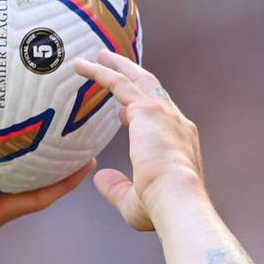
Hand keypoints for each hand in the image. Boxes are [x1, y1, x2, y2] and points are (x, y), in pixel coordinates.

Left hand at [70, 52, 205, 232]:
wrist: (177, 199)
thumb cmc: (160, 209)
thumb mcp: (134, 202)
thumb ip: (116, 188)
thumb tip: (98, 177)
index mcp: (180, 143)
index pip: (160, 119)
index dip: (142, 111)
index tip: (124, 111)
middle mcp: (175, 123)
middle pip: (152, 90)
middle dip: (133, 75)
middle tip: (115, 63)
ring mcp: (162, 113)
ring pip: (137, 79)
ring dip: (117, 65)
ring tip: (98, 55)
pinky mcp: (146, 110)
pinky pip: (119, 83)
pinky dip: (100, 72)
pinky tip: (82, 67)